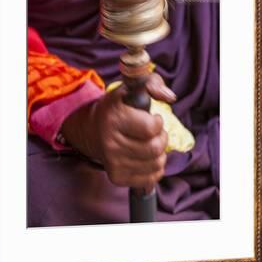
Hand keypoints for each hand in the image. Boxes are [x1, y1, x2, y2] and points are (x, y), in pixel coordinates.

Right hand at [61, 73, 175, 189]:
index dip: (157, 122)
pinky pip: (151, 178)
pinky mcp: (116, 177)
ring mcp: (112, 162)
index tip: (152, 118)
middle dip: (162, 138)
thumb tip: (169, 97)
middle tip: (154, 133)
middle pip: (155, 148)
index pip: (151, 128)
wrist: (92, 129)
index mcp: (114, 118)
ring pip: (156, 164)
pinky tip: (146, 158)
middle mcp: (110, 142)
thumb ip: (153, 83)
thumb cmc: (118, 107)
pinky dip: (155, 168)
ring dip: (160, 154)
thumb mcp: (131, 88)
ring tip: (150, 144)